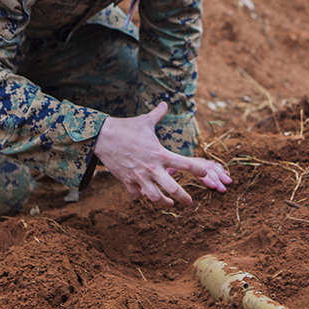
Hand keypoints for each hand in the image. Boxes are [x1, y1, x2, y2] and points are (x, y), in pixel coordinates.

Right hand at [94, 103, 231, 207]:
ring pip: (155, 197)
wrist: (103, 137)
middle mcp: (152, 168)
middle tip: (190, 203)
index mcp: (161, 154)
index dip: (198, 170)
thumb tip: (164, 104)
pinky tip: (145, 195)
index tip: (205, 174)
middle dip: (183, 198)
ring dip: (164, 203)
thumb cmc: (126, 128)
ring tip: (170, 204)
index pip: (186, 164)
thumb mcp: (145, 121)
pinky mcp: (127, 181)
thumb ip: (158, 114)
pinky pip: (137, 194)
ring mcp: (140, 176)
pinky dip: (142, 196)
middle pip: (173, 188)